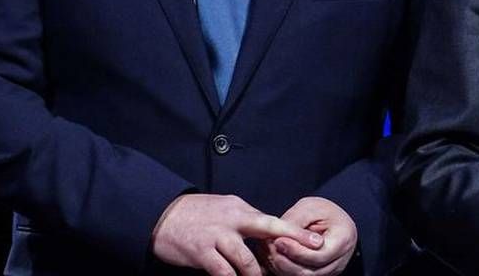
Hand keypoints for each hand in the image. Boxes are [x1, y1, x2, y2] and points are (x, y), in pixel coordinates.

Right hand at [151, 194, 323, 275]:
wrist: (162, 215)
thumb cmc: (194, 214)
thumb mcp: (223, 209)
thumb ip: (244, 220)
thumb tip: (267, 233)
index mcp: (239, 208)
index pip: (272, 221)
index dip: (294, 232)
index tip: (316, 242)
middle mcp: (232, 219)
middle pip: (268, 230)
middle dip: (291, 244)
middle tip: (310, 255)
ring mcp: (217, 236)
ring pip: (247, 262)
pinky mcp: (202, 253)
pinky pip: (224, 273)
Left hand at [262, 197, 356, 275]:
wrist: (332, 220)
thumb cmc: (323, 211)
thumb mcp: (311, 208)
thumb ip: (296, 221)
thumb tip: (277, 236)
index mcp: (342, 241)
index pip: (319, 255)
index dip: (296, 251)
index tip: (279, 241)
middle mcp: (338, 262)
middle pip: (310, 272)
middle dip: (286, 262)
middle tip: (269, 247)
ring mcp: (329, 272)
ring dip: (282, 267)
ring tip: (267, 250)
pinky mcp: (317, 275)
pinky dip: (283, 269)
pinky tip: (272, 256)